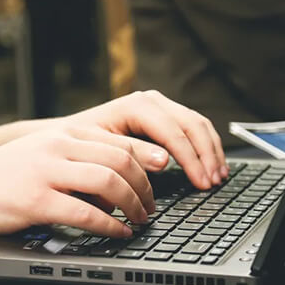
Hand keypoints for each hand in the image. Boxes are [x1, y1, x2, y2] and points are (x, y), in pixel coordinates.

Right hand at [0, 126, 157, 237]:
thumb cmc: (0, 179)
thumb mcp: (41, 155)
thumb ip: (76, 160)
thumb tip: (119, 180)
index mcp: (61, 134)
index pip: (117, 142)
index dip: (146, 161)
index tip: (161, 178)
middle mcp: (56, 147)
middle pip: (120, 160)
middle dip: (145, 186)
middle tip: (151, 207)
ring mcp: (45, 172)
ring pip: (108, 182)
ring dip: (132, 205)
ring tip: (139, 220)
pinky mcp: (36, 201)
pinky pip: (85, 213)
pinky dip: (110, 225)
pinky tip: (118, 233)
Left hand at [64, 90, 228, 189]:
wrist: (66, 137)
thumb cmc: (78, 146)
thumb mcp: (100, 151)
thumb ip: (132, 154)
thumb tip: (164, 161)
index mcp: (136, 106)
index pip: (173, 132)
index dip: (191, 159)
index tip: (201, 182)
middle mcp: (151, 101)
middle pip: (192, 125)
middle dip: (206, 155)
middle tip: (213, 183)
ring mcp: (159, 107)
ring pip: (198, 124)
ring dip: (211, 151)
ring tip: (218, 177)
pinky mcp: (164, 117)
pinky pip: (194, 128)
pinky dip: (206, 147)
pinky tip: (212, 165)